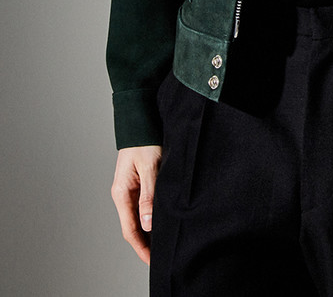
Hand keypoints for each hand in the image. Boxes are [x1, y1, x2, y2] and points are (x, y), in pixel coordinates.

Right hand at [111, 145, 162, 263]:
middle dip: (145, 244)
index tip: (152, 260)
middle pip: (133, 227)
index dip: (141, 247)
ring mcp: (129, 189)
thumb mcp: (149, 167)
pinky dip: (150, 217)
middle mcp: (123, 194)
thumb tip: (147, 224)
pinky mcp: (137, 183)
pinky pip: (142, 206)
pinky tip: (160, 223)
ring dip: (148, 231)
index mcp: (121, 192)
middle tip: (160, 257)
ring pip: (138, 217)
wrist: (140, 120)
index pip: (129, 229)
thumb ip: (148, 196)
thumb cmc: (144, 141)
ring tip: (162, 244)